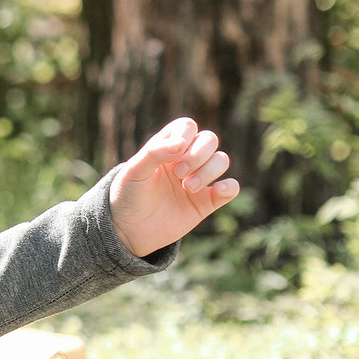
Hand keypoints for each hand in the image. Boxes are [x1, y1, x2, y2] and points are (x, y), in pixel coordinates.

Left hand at [109, 118, 239, 257]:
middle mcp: (184, 161)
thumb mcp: (133, 172)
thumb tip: (181, 143)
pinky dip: (230, 187)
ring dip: (209, 171)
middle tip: (178, 173)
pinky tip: (217, 191)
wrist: (128, 231)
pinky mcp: (206, 202)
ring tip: (187, 188)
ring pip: (222, 160)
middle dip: (198, 154)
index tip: (172, 153)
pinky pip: (231, 188)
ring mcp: (197, 180)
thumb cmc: (127, 197)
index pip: (187, 127)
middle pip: (209, 140)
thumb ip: (154, 153)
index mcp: (165, 149)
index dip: (185, 135)